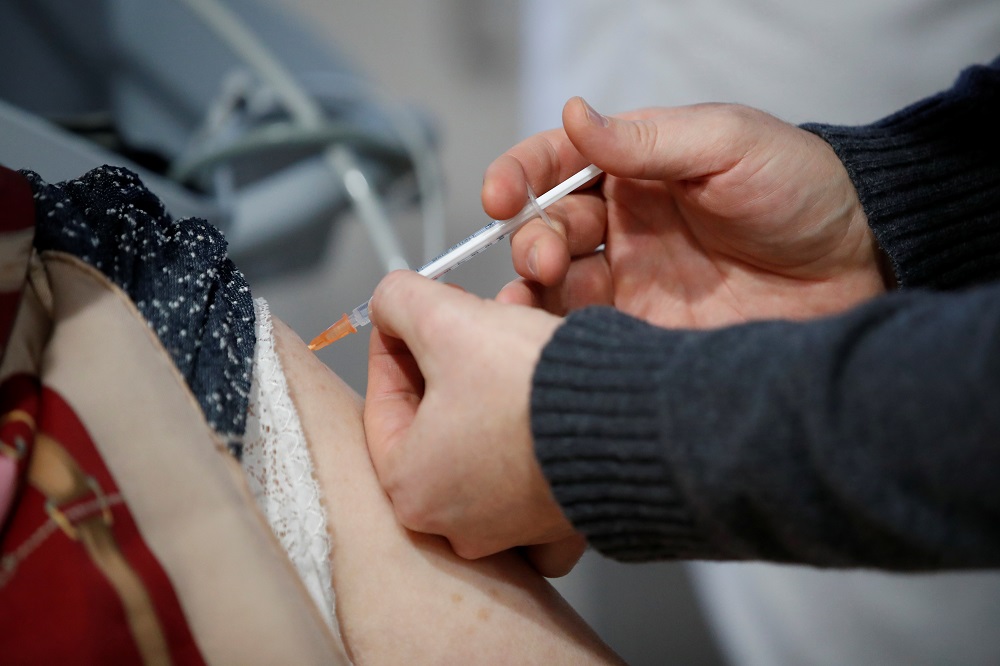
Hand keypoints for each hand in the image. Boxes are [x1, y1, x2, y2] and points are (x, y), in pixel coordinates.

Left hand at [363, 270, 585, 576]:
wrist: (633, 422)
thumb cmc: (534, 392)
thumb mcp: (447, 322)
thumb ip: (398, 302)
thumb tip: (389, 301)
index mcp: (412, 488)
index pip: (384, 401)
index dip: (394, 342)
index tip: (406, 315)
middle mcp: (457, 520)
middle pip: (436, 417)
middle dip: (449, 351)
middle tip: (462, 315)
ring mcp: (513, 524)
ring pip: (484, 431)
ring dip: (491, 372)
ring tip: (511, 326)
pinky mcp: (558, 513)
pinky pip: (529, 457)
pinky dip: (529, 416)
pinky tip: (541, 380)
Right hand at [485, 97, 890, 325]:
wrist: (859, 267)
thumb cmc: (801, 191)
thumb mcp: (728, 144)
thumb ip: (647, 140)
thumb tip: (573, 115)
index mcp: (637, 169)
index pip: (556, 164)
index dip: (519, 176)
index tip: (500, 196)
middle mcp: (624, 224)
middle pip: (547, 227)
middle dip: (531, 239)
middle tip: (547, 256)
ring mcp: (632, 280)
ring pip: (556, 284)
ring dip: (530, 289)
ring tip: (525, 305)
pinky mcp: (645, 332)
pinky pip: (586, 333)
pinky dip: (556, 337)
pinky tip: (545, 341)